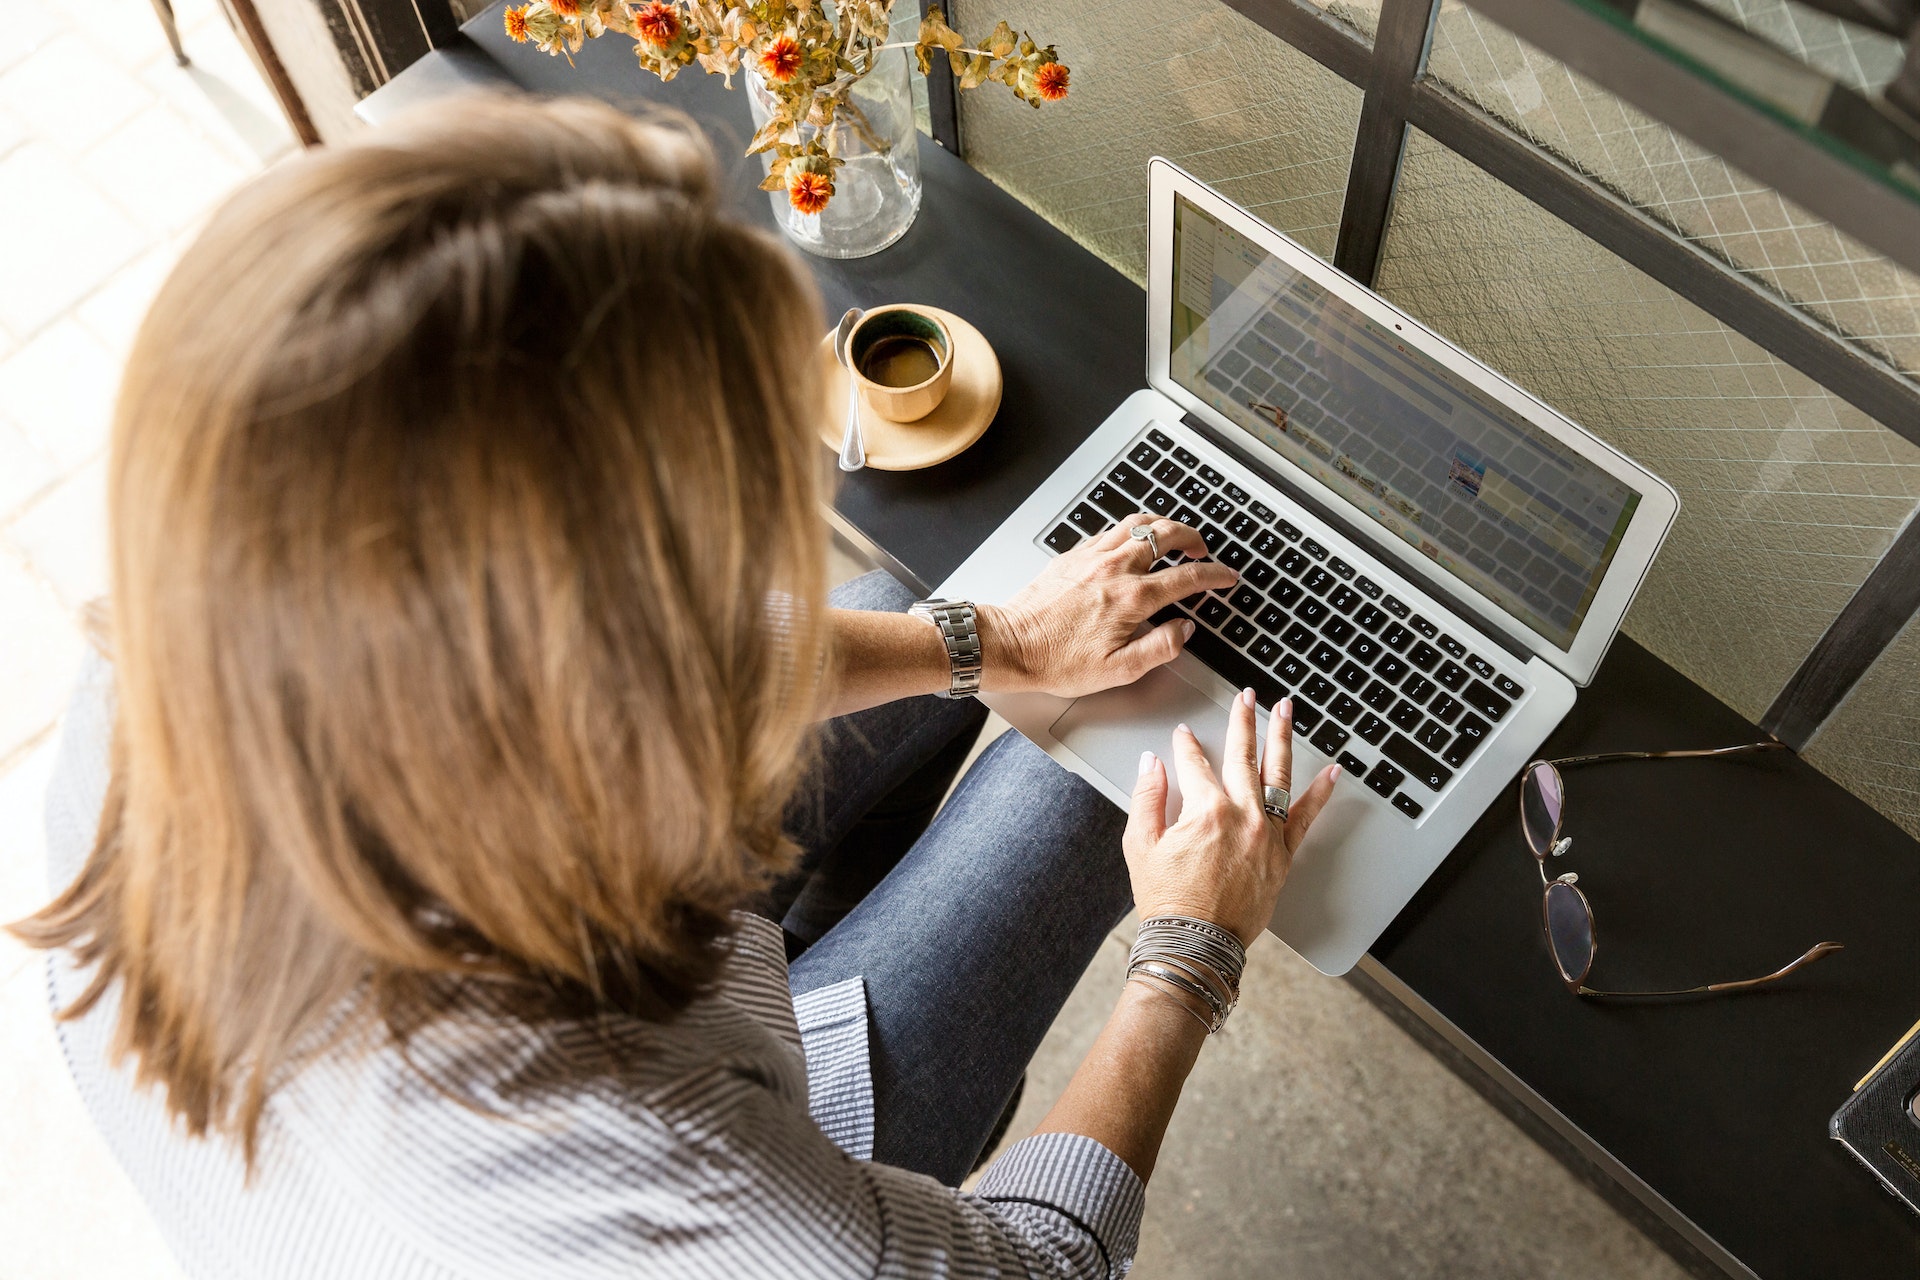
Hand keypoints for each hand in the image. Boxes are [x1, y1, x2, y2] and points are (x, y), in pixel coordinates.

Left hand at [981, 515, 1237, 698]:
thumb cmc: (1057, 661)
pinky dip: (1131, 529)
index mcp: (1131, 599)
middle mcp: (1114, 569)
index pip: (1186, 577)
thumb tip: (1184, 630)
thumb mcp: (1118, 670)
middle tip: (1203, 550)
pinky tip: (1132, 541)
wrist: (1011, 645)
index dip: (1214, 575)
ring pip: (1138, 523)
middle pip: (1166, 534)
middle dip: (1193, 537)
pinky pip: (1110, 530)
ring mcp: (1092, 557)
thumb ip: (1160, 648)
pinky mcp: (1073, 555)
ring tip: (1174, 536)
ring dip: (1163, 524)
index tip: (1226, 577)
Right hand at [1123, 691, 1339, 946]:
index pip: (1194, 763)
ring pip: (1277, 774)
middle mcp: (1242, 815)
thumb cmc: (1168, 901)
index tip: (1183, 735)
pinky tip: (1332, 772)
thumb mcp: (1141, 846)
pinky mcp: (1282, 855)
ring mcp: (1267, 834)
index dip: (1185, 746)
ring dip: (1281, 738)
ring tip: (1286, 711)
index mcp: (1205, 810)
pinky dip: (1321, 793)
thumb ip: (1147, 797)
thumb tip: (1152, 764)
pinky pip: (1306, 817)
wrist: (1196, 943)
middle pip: (1242, 756)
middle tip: (1246, 697)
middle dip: (1243, 721)